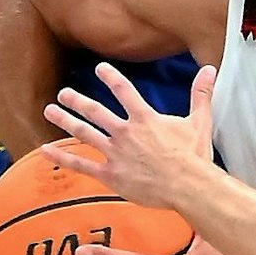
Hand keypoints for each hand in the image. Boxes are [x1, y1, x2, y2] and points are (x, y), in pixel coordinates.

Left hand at [42, 62, 216, 210]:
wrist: (187, 185)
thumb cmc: (195, 156)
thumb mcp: (199, 121)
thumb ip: (201, 94)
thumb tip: (210, 70)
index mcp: (145, 118)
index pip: (125, 90)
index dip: (111, 78)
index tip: (99, 69)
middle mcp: (125, 132)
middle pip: (96, 112)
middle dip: (78, 100)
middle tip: (64, 94)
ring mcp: (115, 153)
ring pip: (84, 133)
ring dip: (65, 120)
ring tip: (50, 111)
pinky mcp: (110, 175)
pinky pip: (81, 165)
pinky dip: (62, 157)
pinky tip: (45, 150)